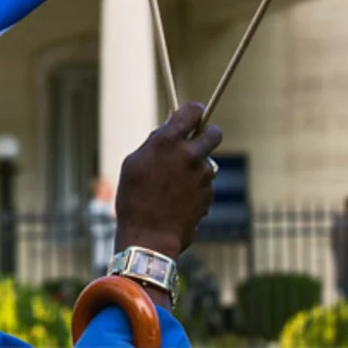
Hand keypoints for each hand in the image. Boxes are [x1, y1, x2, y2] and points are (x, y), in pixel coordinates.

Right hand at [114, 102, 222, 261]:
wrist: (149, 237)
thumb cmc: (134, 199)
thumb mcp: (133, 164)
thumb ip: (153, 143)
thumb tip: (167, 130)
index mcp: (167, 142)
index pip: (191, 112)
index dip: (194, 110)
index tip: (194, 113)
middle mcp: (189, 155)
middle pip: (213, 133)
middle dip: (207, 133)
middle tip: (196, 141)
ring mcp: (202, 175)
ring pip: (207, 161)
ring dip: (197, 166)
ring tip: (175, 183)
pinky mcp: (208, 194)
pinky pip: (205, 183)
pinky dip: (196, 187)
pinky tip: (179, 199)